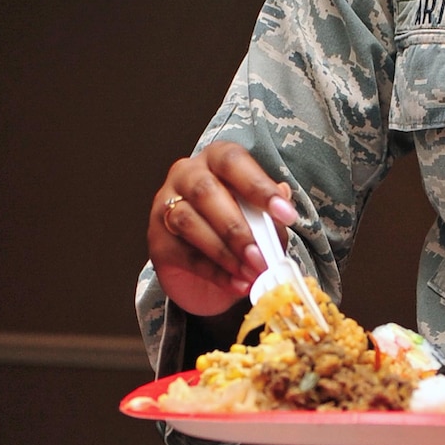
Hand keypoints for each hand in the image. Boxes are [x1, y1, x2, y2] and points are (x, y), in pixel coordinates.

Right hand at [147, 143, 296, 316]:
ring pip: (189, 222)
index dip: (259, 187)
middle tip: (262, 257)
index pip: (233, 162)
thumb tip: (284, 196)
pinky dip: (215, 272)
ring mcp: (165, 206)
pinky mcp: (158, 241)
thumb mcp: (260, 219)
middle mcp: (186, 175)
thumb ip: (270, 211)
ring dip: (225, 252)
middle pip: (205, 192)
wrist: (205, 269)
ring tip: (251, 272)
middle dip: (238, 228)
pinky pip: (184, 254)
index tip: (287, 215)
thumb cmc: (236, 229)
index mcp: (215, 160)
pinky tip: (237, 284)